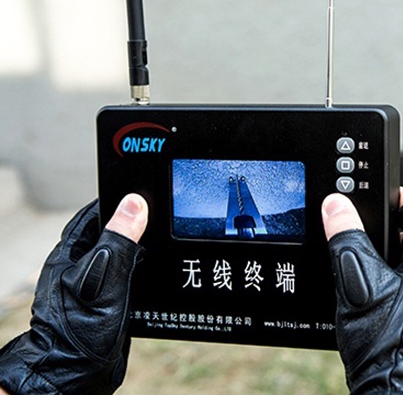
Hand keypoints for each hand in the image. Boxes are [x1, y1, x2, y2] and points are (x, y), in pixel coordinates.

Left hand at [0, 194, 147, 394]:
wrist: (75, 374)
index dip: (120, 200)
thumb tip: (133, 203)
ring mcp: (93, 285)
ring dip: (143, 252)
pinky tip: (158, 277)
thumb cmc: (78, 328)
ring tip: (165, 246)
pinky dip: (144, 274)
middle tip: (162, 218)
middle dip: (137, 224)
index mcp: (72, 251)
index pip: (97, 212)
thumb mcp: (105, 275)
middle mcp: (81, 265)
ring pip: (123, 257)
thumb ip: (120, 239)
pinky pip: (128, 278)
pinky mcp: (107, 303)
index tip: (144, 192)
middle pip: (112, 233)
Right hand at [322, 188, 402, 393]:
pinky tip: (373, 294)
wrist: (397, 392)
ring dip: (389, 258)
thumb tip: (337, 205)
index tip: (376, 196)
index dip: (397, 198)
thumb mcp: (358, 281)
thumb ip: (347, 238)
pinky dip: (395, 281)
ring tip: (361, 265)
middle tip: (359, 232)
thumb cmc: (386, 343)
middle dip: (387, 231)